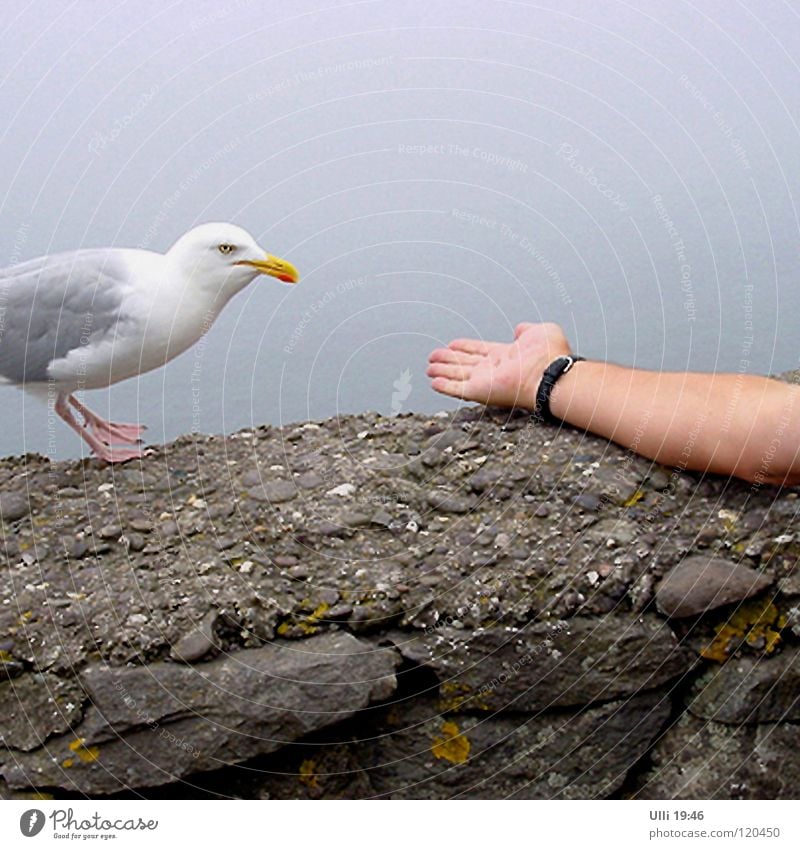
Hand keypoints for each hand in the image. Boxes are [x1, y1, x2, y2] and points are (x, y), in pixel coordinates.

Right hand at [426, 322, 572, 409]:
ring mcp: (485, 381)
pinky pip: (456, 389)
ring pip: (456, 375)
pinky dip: (444, 386)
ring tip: (428, 368)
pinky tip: (433, 383)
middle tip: (433, 357)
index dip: (465, 347)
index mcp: (505, 355)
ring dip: (442, 372)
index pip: (479, 350)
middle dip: (448, 360)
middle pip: (464, 363)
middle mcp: (493, 369)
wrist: (550, 374)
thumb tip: (519, 328)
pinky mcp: (478, 391)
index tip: (453, 344)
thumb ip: (527, 329)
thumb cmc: (550, 355)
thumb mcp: (539, 331)